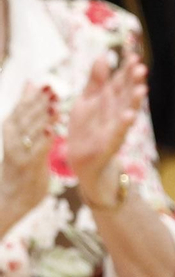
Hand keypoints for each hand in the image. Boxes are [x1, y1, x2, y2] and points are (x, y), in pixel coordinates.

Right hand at [2, 83, 56, 217]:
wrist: (11, 198)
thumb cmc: (20, 161)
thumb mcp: (22, 134)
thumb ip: (26, 111)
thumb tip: (30, 84)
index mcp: (11, 131)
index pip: (20, 110)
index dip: (32, 97)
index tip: (46, 85)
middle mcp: (11, 141)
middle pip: (24, 119)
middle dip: (37, 104)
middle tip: (52, 90)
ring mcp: (18, 155)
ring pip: (29, 134)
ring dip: (41, 119)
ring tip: (55, 105)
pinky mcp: (27, 168)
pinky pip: (35, 153)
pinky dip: (42, 141)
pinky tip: (51, 132)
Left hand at [65, 56, 146, 205]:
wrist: (82, 160)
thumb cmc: (85, 128)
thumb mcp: (86, 101)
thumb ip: (95, 81)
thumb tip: (103, 56)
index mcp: (111, 98)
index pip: (122, 80)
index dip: (127, 69)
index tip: (134, 56)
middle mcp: (118, 109)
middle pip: (128, 92)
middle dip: (134, 81)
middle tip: (140, 68)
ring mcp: (117, 125)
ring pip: (128, 110)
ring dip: (135, 100)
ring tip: (142, 89)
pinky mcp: (111, 142)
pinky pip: (119, 132)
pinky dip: (124, 124)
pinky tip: (128, 115)